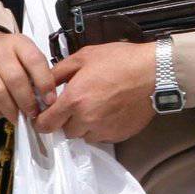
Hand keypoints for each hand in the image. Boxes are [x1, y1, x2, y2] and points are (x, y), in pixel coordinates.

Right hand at [0, 29, 56, 123]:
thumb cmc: (6, 55)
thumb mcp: (23, 53)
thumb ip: (36, 72)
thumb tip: (47, 100)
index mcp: (17, 42)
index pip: (34, 60)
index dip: (44, 82)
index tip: (50, 100)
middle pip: (15, 79)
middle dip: (27, 102)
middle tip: (33, 113)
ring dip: (11, 111)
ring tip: (18, 116)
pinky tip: (0, 112)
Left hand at [34, 42, 156, 142]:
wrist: (152, 73)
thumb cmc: (120, 61)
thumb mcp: (84, 56)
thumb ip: (60, 71)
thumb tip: (45, 83)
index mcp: (74, 100)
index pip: (46, 124)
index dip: (41, 121)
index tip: (44, 115)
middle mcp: (87, 120)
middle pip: (65, 131)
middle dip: (66, 120)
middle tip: (75, 103)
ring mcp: (103, 130)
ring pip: (83, 136)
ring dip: (83, 125)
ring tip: (94, 105)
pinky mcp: (118, 135)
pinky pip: (100, 137)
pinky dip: (100, 127)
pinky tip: (108, 110)